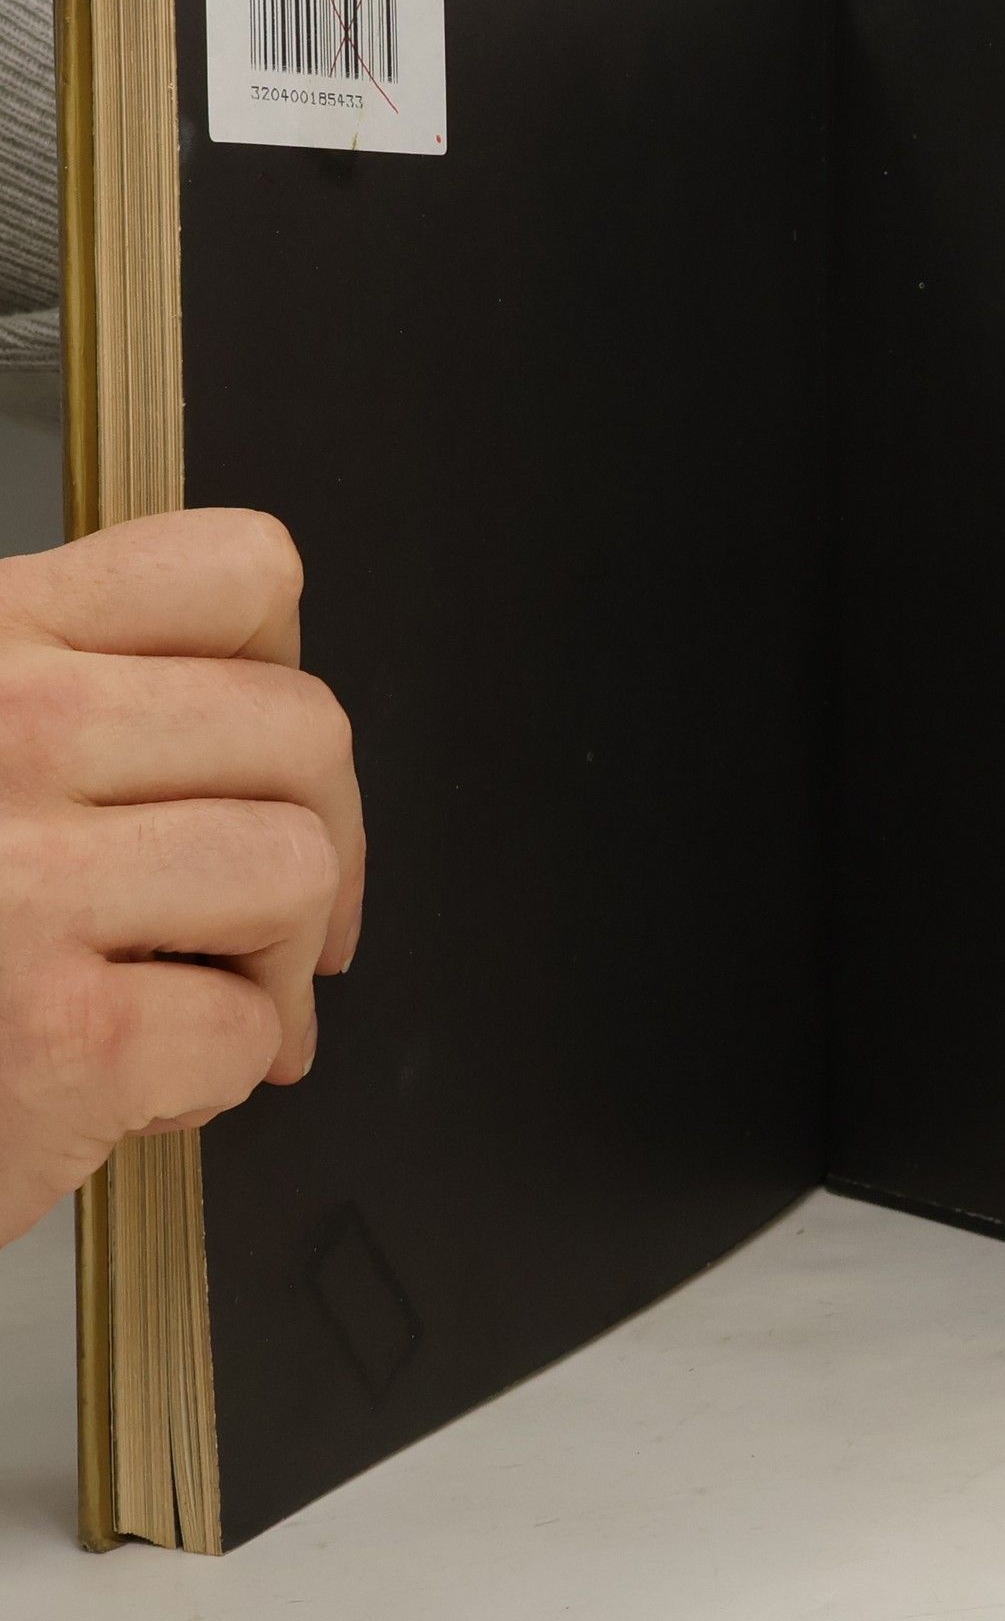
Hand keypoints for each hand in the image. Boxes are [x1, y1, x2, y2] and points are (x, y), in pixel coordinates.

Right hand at [0, 509, 362, 1247]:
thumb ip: (79, 700)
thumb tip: (273, 729)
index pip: (239, 574)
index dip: (286, 672)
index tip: (268, 757)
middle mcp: (1, 731)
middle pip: (304, 729)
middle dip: (321, 835)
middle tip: (273, 913)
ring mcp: (19, 882)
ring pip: (296, 867)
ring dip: (273, 956)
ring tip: (196, 992)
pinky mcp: (56, 1039)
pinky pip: (244, 1028)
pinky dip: (218, 1073)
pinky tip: (131, 1082)